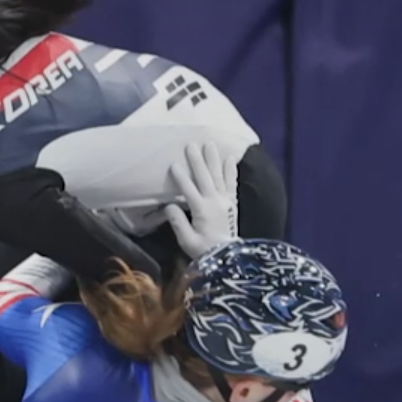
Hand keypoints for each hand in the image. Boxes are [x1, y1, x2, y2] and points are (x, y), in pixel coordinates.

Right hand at [164, 142, 239, 258]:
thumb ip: (178, 222)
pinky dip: (230, 170)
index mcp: (201, 210)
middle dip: (197, 161)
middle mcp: (214, 202)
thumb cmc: (204, 250)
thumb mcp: (187, 240)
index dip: (181, 177)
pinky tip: (229, 159)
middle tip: (191, 145)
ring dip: (213, 160)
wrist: (228, 256)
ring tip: (210, 144)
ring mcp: (225, 201)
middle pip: (204, 177)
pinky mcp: (231, 202)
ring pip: (218, 176)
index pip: (188, 190)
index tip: (174, 164)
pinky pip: (231, 183)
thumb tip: (169, 205)